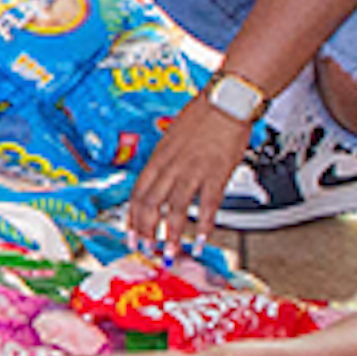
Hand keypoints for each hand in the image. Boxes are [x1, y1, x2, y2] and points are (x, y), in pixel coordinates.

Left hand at [122, 96, 254, 254]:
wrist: (225, 102)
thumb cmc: (201, 116)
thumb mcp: (172, 138)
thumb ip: (165, 161)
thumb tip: (159, 179)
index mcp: (157, 158)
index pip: (137, 193)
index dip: (133, 217)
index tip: (131, 234)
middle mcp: (170, 167)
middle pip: (150, 205)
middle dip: (146, 231)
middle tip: (147, 249)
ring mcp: (192, 172)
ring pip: (175, 210)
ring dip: (171, 236)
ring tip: (170, 253)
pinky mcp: (216, 174)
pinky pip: (207, 206)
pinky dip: (203, 227)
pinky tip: (200, 240)